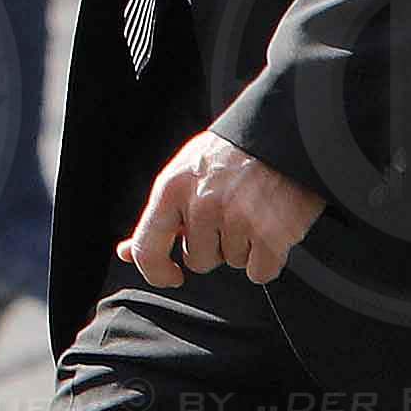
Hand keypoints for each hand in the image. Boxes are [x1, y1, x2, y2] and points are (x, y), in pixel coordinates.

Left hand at [122, 129, 323, 288]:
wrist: (282, 135)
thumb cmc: (232, 154)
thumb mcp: (184, 173)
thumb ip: (160, 216)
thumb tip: (127, 253)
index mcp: (172, 189)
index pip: (147, 249)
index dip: (156, 271)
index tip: (170, 275)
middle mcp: (202, 205)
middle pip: (197, 261)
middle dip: (212, 247)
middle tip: (229, 215)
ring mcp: (237, 219)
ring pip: (231, 263)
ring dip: (241, 247)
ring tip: (252, 213)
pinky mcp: (272, 234)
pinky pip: (260, 272)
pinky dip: (266, 259)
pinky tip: (270, 230)